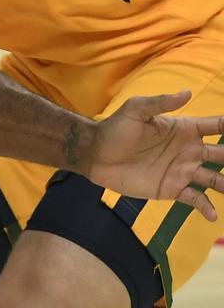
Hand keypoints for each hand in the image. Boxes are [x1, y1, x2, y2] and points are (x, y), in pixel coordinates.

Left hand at [89, 90, 223, 221]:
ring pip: (216, 179)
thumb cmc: (115, 129)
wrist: (95, 155)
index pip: (216, 126)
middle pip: (223, 154)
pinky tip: (214, 216)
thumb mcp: (136, 110)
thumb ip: (160, 103)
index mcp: (184, 129)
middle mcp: (189, 150)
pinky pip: (196, 199)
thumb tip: (187, 92)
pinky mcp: (172, 188)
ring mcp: (183, 171)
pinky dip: (207, 207)